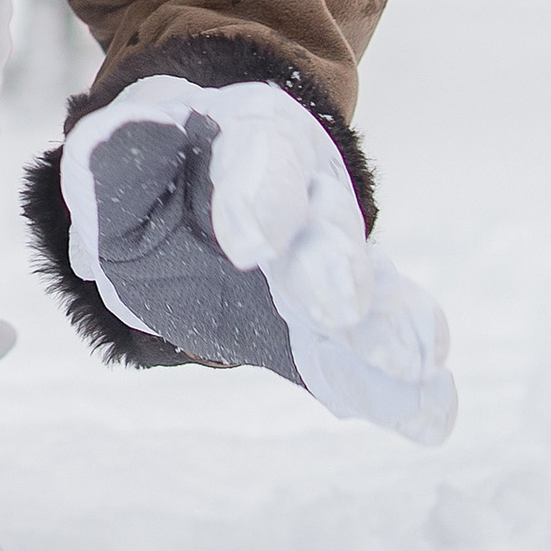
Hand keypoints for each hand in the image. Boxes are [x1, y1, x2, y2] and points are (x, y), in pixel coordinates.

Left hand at [61, 74, 454, 444]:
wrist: (191, 191)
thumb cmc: (156, 175)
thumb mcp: (120, 160)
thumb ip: (125, 159)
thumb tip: (151, 134)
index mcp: (256, 143)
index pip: (265, 160)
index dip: (259, 197)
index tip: (249, 243)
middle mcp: (312, 197)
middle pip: (329, 229)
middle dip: (332, 269)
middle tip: (337, 309)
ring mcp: (336, 259)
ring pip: (370, 288)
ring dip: (388, 329)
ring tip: (411, 365)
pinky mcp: (343, 322)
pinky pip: (377, 351)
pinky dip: (406, 385)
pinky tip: (430, 416)